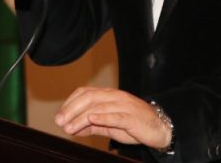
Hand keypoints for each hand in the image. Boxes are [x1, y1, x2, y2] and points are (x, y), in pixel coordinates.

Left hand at [55, 87, 171, 149]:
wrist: (161, 128)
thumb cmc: (135, 125)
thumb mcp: (110, 126)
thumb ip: (93, 125)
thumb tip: (73, 128)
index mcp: (109, 95)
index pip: (85, 92)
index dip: (70, 102)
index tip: (59, 116)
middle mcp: (115, 97)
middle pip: (89, 97)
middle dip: (71, 109)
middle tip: (60, 121)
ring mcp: (124, 105)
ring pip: (99, 107)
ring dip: (81, 117)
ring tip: (69, 127)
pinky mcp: (132, 117)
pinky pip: (115, 115)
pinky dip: (101, 116)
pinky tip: (90, 119)